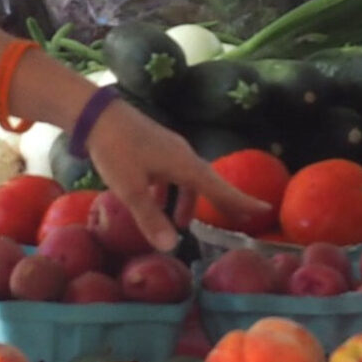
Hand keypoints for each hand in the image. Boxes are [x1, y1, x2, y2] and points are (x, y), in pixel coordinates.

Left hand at [82, 99, 270, 252]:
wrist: (98, 114)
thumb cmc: (117, 150)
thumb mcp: (131, 189)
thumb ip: (150, 218)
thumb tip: (172, 246)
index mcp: (185, 165)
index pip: (220, 188)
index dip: (241, 201)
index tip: (264, 209)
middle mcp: (184, 156)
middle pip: (209, 183)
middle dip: (221, 202)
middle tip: (238, 219)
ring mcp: (170, 149)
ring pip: (188, 179)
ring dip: (188, 201)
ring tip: (181, 223)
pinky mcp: (156, 147)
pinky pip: (172, 173)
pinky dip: (170, 191)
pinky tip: (154, 201)